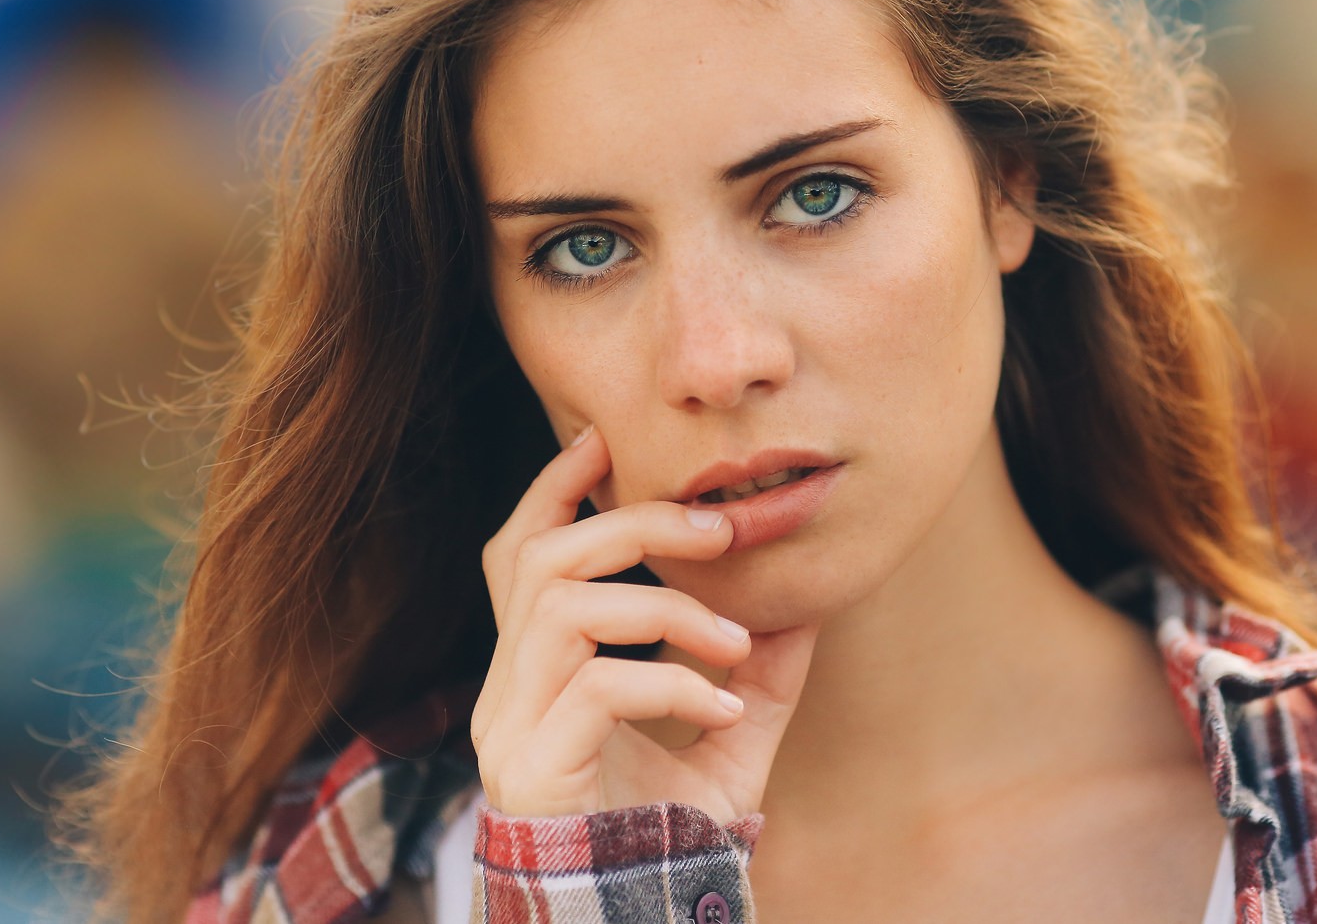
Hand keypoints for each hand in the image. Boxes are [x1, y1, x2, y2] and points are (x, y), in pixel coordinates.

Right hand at [468, 422, 820, 822]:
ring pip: (561, 609)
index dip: (554, 488)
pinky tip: (721, 713)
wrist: (637, 923)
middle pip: (540, 558)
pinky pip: (595, 690)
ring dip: (662, 606)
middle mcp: (510, 691)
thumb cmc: (669, 835)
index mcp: (539, 670)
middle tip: (719, 533)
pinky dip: (670, 683)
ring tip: (734, 643)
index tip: (606, 441)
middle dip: (630, 525)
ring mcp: (512, 729)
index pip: (520, 553)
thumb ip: (759, 669)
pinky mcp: (533, 772)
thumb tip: (807, 596)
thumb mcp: (731, 738)